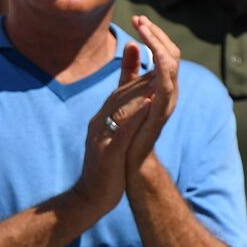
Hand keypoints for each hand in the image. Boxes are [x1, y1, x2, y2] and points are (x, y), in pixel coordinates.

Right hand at [71, 45, 152, 217]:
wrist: (88, 198)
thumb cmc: (105, 169)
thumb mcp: (112, 138)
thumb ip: (120, 117)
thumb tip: (137, 96)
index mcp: (101, 120)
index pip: (120, 90)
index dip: (134, 69)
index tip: (148, 48)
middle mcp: (99, 124)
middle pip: (120, 94)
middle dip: (139, 73)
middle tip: (157, 53)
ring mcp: (101, 138)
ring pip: (121, 108)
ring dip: (139, 90)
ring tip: (158, 74)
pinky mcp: (107, 153)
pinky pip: (122, 132)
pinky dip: (136, 116)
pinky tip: (149, 105)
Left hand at [124, 15, 179, 176]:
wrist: (126, 161)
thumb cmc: (127, 128)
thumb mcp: (126, 91)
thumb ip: (129, 70)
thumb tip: (130, 43)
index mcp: (160, 85)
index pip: (163, 52)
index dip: (152, 34)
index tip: (137, 19)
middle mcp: (168, 91)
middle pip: (170, 54)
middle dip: (156, 35)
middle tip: (140, 19)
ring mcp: (165, 103)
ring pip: (169, 67)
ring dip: (157, 46)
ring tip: (143, 31)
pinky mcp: (158, 115)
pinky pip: (165, 90)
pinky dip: (161, 72)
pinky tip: (154, 58)